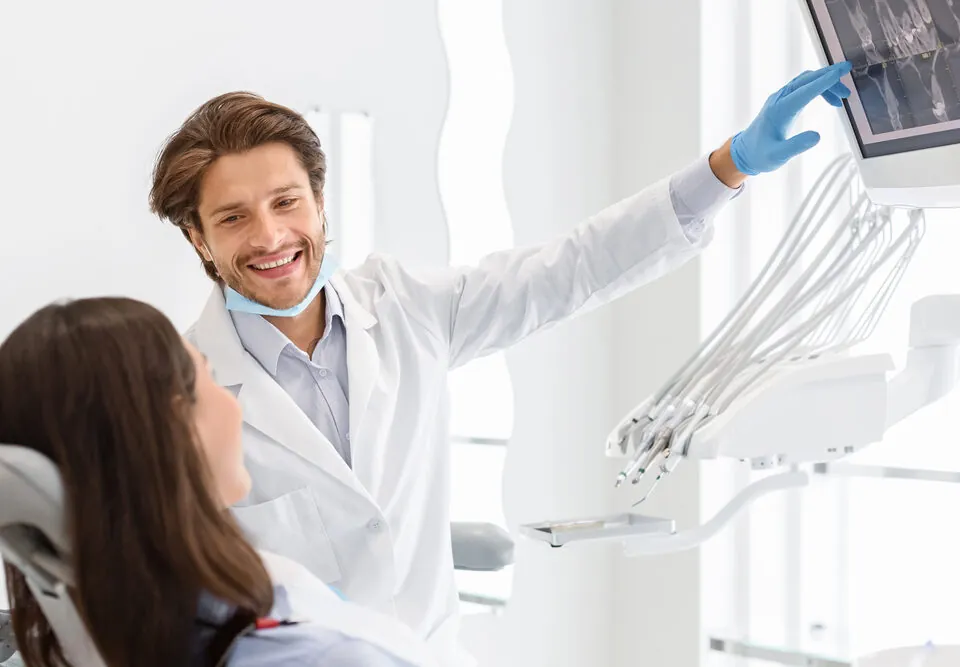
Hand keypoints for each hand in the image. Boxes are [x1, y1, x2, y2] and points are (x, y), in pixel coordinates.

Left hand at [730, 62, 852, 175]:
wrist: (744, 153)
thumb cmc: (760, 155)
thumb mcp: (778, 156)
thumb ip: (796, 146)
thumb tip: (817, 136)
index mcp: (780, 110)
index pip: (806, 90)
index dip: (825, 80)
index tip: (842, 70)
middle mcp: (780, 100)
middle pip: (807, 79)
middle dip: (828, 75)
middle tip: (848, 72)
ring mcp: (781, 99)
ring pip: (806, 81)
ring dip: (825, 83)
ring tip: (843, 97)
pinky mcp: (783, 102)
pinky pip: (804, 88)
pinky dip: (819, 89)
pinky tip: (831, 101)